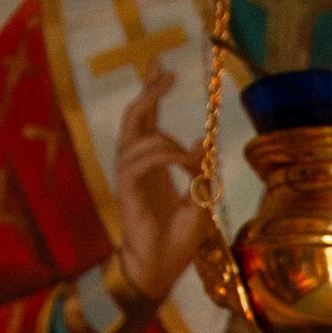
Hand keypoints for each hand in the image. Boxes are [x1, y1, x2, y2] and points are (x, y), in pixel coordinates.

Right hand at [113, 62, 207, 303]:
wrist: (160, 268)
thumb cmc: (178, 239)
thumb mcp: (200, 199)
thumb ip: (201, 170)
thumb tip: (205, 140)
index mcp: (150, 162)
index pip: (146, 118)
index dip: (149, 89)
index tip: (160, 64)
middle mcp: (135, 164)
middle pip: (134, 117)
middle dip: (148, 91)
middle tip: (165, 72)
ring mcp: (128, 177)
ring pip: (135, 137)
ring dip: (165, 135)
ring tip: (190, 152)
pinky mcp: (126, 192)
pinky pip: (138, 162)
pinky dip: (163, 155)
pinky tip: (184, 161)